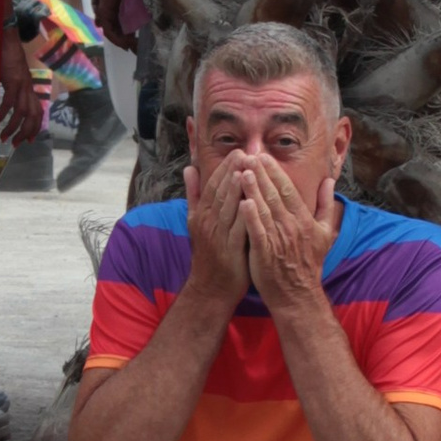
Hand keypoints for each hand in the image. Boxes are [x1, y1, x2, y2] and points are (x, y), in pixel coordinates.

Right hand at [0, 21, 41, 149]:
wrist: (7, 40)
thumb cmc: (7, 58)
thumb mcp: (12, 77)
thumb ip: (11, 89)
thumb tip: (3, 103)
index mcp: (29, 88)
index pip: (37, 112)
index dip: (35, 127)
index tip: (29, 140)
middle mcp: (29, 88)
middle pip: (33, 116)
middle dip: (26, 133)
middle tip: (17, 144)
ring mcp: (22, 85)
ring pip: (22, 112)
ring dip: (13, 127)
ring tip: (4, 137)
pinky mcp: (13, 80)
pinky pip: (10, 101)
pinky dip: (4, 113)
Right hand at [186, 152, 250, 307]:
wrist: (211, 288)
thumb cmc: (209, 254)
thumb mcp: (196, 221)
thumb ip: (194, 195)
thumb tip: (189, 168)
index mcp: (202, 214)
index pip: (213, 185)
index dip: (225, 168)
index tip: (238, 152)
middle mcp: (208, 222)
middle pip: (220, 192)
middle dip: (232, 171)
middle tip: (245, 153)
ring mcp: (218, 236)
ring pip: (228, 208)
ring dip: (236, 188)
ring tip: (246, 170)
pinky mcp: (230, 250)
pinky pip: (237, 229)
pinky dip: (243, 215)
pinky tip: (250, 202)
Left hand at [240, 153, 335, 314]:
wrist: (297, 295)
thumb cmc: (309, 264)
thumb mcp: (324, 234)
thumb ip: (326, 205)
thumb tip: (329, 181)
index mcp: (304, 220)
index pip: (288, 190)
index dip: (276, 173)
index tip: (264, 156)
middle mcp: (292, 227)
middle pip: (274, 195)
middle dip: (262, 174)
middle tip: (249, 155)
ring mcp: (278, 240)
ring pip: (264, 209)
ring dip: (253, 189)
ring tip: (243, 171)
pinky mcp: (265, 253)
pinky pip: (257, 231)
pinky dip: (251, 216)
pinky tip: (242, 202)